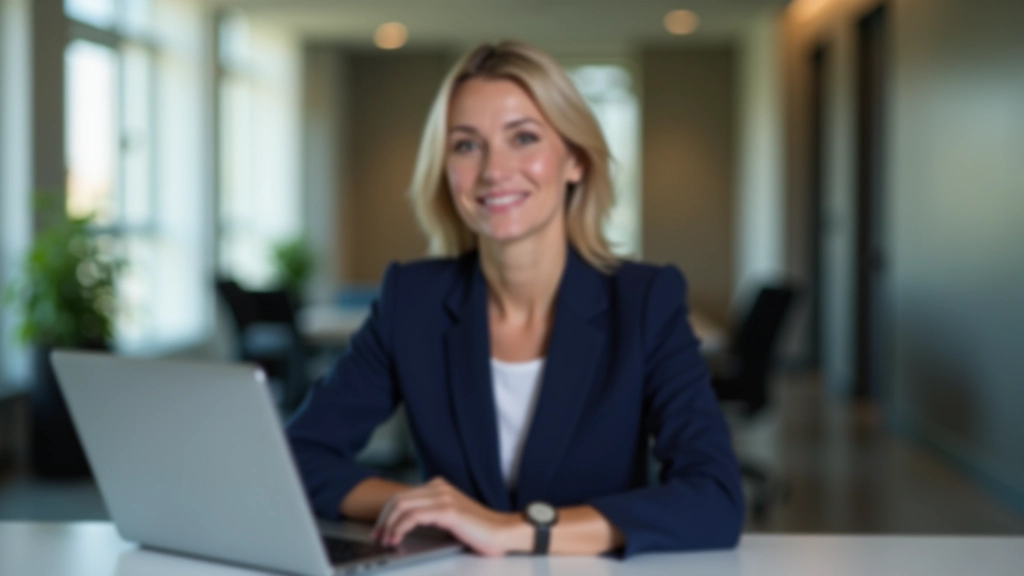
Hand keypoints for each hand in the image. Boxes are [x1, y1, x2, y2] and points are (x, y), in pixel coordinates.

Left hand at [371, 477, 529, 555]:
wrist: (503, 533)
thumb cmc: (479, 531)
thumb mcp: (449, 518)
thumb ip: (430, 515)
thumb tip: (404, 526)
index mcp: (439, 487)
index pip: (402, 496)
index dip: (386, 513)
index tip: (379, 530)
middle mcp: (439, 488)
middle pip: (398, 499)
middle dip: (383, 519)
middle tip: (378, 537)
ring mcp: (444, 497)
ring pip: (402, 505)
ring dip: (388, 525)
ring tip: (386, 541)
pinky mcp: (448, 511)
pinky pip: (413, 516)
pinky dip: (400, 528)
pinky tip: (397, 538)